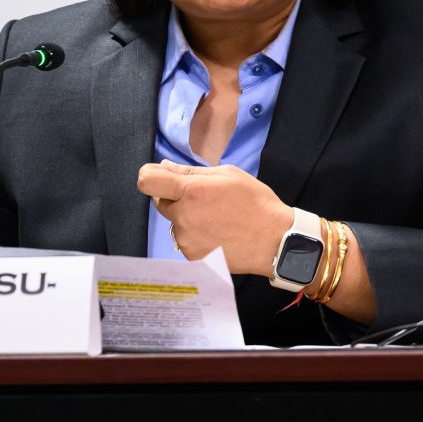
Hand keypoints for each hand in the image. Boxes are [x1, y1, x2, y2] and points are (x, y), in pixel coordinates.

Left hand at [137, 160, 291, 275]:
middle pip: (161, 202)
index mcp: (190, 192)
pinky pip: (185, 239)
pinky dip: (196, 235)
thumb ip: (191, 172)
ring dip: (187, 217)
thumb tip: (164, 166)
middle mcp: (183, 217)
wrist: (275, 241)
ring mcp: (187, 240)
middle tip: (203, 198)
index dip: (151, 175)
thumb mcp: (227, 175)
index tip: (161, 176)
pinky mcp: (193, 257)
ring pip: (174, 222)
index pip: (147, 181)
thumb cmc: (255, 202)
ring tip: (216, 217)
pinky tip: (218, 232)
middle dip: (175, 197)